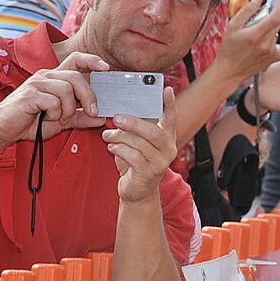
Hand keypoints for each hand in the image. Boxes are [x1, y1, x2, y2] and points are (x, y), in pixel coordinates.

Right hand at [0, 51, 107, 147]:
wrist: (3, 129)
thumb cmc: (30, 122)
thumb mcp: (61, 121)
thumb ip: (80, 117)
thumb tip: (101, 118)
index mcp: (54, 78)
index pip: (75, 59)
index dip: (92, 60)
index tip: (105, 68)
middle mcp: (46, 75)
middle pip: (76, 76)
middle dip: (88, 95)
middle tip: (92, 112)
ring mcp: (37, 83)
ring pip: (66, 90)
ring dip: (67, 109)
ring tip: (57, 118)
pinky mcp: (29, 94)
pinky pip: (53, 101)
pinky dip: (54, 114)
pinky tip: (44, 118)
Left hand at [104, 87, 178, 205]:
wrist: (137, 192)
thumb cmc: (136, 162)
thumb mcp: (139, 143)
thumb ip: (136, 129)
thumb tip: (121, 111)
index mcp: (167, 137)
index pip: (172, 118)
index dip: (170, 104)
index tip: (168, 88)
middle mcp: (168, 149)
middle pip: (153, 131)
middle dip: (133, 123)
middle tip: (116, 118)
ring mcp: (160, 163)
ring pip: (139, 144)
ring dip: (119, 137)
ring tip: (107, 135)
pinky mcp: (148, 174)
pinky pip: (132, 156)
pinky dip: (119, 149)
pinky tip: (111, 147)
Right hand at [214, 0, 279, 82]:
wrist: (229, 71)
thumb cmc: (229, 49)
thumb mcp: (232, 26)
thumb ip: (246, 10)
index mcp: (255, 35)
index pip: (276, 17)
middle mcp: (265, 45)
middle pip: (278, 23)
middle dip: (273, 14)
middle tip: (263, 13)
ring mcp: (270, 52)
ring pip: (276, 32)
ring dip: (269, 27)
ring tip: (254, 32)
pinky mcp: (272, 57)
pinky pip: (274, 41)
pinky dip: (268, 37)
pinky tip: (256, 42)